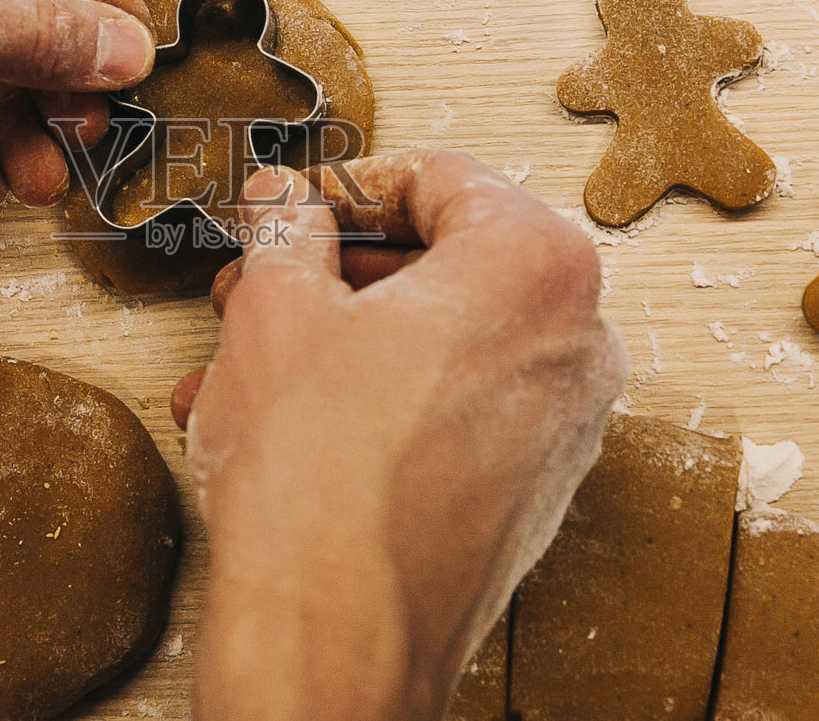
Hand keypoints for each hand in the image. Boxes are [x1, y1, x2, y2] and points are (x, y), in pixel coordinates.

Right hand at [182, 151, 627, 720]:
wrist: (336, 640)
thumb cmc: (322, 484)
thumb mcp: (274, 307)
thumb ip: (285, 228)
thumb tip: (285, 203)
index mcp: (536, 267)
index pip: (440, 176)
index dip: (349, 183)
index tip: (298, 207)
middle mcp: (574, 342)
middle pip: (443, 260)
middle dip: (335, 269)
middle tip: (263, 278)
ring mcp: (560, 424)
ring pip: (436, 340)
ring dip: (336, 337)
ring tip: (244, 356)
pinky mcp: (529, 490)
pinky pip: (446, 407)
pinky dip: (370, 398)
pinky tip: (282, 417)